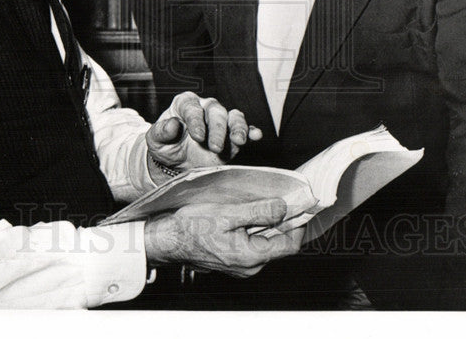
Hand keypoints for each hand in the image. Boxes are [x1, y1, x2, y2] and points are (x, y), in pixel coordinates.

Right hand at [144, 198, 305, 277]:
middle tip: (282, 199)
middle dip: (283, 222)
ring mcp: (241, 266)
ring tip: (263, 204)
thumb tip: (283, 208)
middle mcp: (249, 266)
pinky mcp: (233, 260)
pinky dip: (256, 230)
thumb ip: (258, 212)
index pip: (290, 245)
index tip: (299, 205)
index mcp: (251, 257)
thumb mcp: (227, 213)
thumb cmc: (190, 227)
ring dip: (268, 225)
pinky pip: (253, 245)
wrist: (165, 240)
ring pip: (266, 244)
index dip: (299, 224)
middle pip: (279, 244)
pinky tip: (248, 215)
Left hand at [146, 92, 262, 181]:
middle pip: (216, 112)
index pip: (192, 108)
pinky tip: (256, 136)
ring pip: (233, 117)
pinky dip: (251, 132)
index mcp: (185, 104)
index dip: (196, 121)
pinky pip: (245, 129)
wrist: (177, 163)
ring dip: (238, 128)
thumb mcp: (155, 141)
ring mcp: (221, 121)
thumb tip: (172, 125)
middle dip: (217, 129)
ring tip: (240, 141)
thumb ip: (161, 132)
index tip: (197, 136)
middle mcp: (205, 108)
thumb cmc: (165, 146)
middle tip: (215, 147)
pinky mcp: (232, 135)